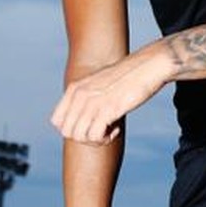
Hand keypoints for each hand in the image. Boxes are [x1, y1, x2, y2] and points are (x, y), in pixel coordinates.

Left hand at [52, 46, 168, 143]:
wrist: (148, 66)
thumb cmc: (129, 76)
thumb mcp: (100, 82)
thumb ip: (88, 96)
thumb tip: (87, 118)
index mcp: (75, 88)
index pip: (57, 121)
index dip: (73, 129)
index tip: (90, 125)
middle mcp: (80, 95)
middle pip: (67, 132)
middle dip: (84, 138)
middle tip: (101, 131)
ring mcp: (92, 102)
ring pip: (79, 137)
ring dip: (95, 140)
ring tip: (110, 130)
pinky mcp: (107, 109)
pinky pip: (95, 136)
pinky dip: (106, 138)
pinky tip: (116, 129)